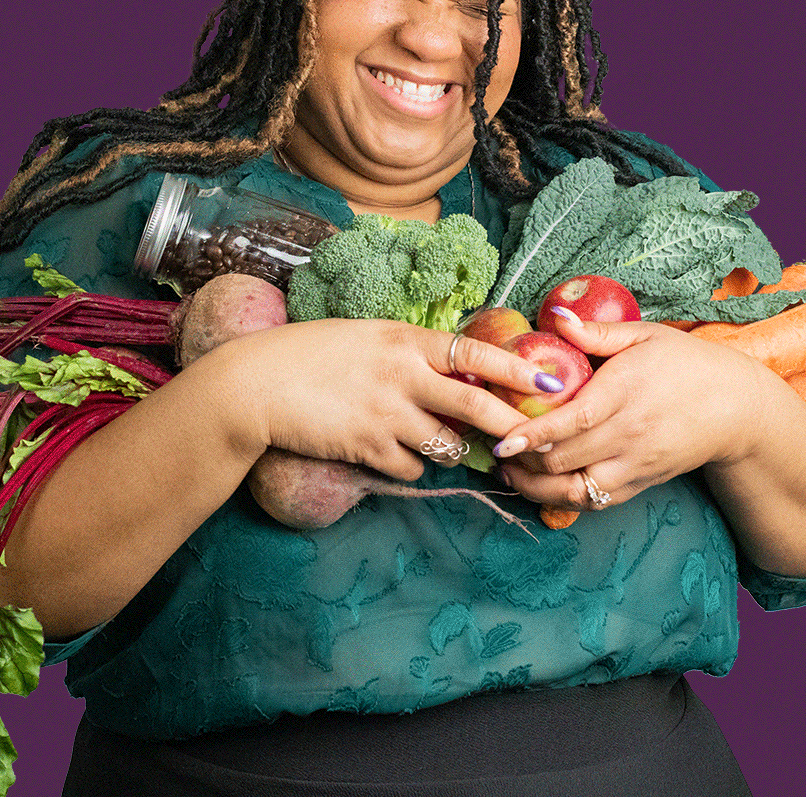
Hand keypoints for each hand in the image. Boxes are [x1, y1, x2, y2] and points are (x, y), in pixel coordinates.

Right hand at [195, 318, 555, 481]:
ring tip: (436, 442)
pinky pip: (411, 467)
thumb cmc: (307, 353)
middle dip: (509, 427)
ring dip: (448, 449)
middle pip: (475, 408)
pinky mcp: (367, 446)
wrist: (255, 384)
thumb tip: (449, 372)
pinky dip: (409, 465)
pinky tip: (389, 453)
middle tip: (532, 439)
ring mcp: (385, 413)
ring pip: (445, 445)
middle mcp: (401, 375)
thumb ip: (406, 352)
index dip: (517, 368)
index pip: (475, 353)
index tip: (551, 379)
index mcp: (403, 339)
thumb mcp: (364, 337)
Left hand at [491, 309, 796, 512]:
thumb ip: (597, 332)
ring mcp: (635, 464)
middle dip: (522, 460)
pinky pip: (595, 501)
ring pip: (575, 489)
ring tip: (509, 470)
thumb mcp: (646, 335)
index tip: (501, 439)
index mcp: (626, 391)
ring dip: (536, 485)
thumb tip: (553, 317)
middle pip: (565, 460)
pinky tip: (539, 484)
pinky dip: (562, 498)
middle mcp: (629, 433)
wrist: (737, 408)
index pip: (573, 421)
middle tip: (490, 445)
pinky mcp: (641, 484)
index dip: (533, 435)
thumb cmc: (687, 364)